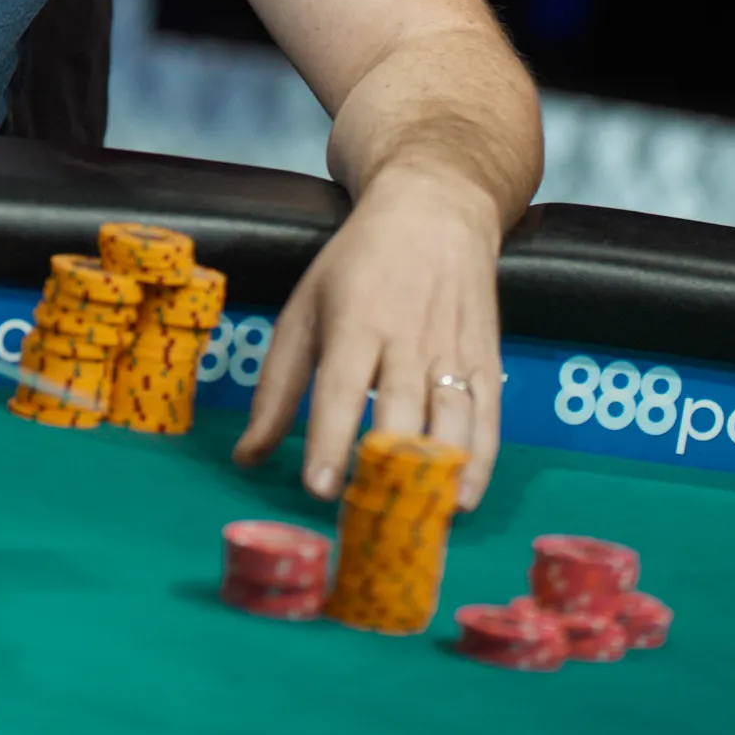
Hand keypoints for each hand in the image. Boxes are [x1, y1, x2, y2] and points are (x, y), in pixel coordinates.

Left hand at [233, 176, 502, 510]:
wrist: (436, 210)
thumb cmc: (357, 265)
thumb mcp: (303, 310)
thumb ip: (277, 387)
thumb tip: (247, 457)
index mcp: (354, 320)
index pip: (341, 387)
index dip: (330, 438)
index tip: (319, 487)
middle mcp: (406, 337)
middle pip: (399, 411)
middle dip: (384, 468)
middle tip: (366, 521)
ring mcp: (452, 350)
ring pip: (451, 421)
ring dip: (436, 476)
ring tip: (415, 523)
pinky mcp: (485, 360)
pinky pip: (488, 420)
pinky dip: (479, 465)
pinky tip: (460, 500)